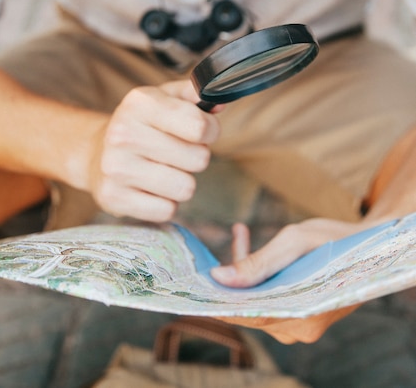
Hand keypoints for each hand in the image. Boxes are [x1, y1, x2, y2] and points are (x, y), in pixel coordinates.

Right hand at [87, 80, 221, 221]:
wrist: (96, 153)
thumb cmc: (142, 124)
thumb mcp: (164, 98)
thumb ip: (194, 94)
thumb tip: (219, 102)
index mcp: (140, 104)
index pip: (199, 126)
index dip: (210, 131)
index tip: (202, 132)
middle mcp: (123, 133)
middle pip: (198, 159)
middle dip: (196, 157)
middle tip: (178, 152)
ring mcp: (115, 167)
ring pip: (185, 188)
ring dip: (182, 181)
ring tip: (164, 169)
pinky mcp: (113, 198)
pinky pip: (166, 210)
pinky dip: (165, 203)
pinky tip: (151, 188)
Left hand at [211, 218, 367, 342]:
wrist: (369, 245)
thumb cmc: (336, 240)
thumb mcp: (295, 242)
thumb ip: (258, 262)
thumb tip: (219, 277)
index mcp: (301, 316)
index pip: (248, 316)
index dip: (219, 302)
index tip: (196, 285)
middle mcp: (298, 328)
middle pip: (250, 308)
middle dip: (230, 281)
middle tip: (208, 255)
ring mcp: (297, 323)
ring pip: (256, 299)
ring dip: (244, 269)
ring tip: (239, 235)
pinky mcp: (295, 311)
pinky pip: (265, 294)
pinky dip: (255, 270)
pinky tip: (244, 235)